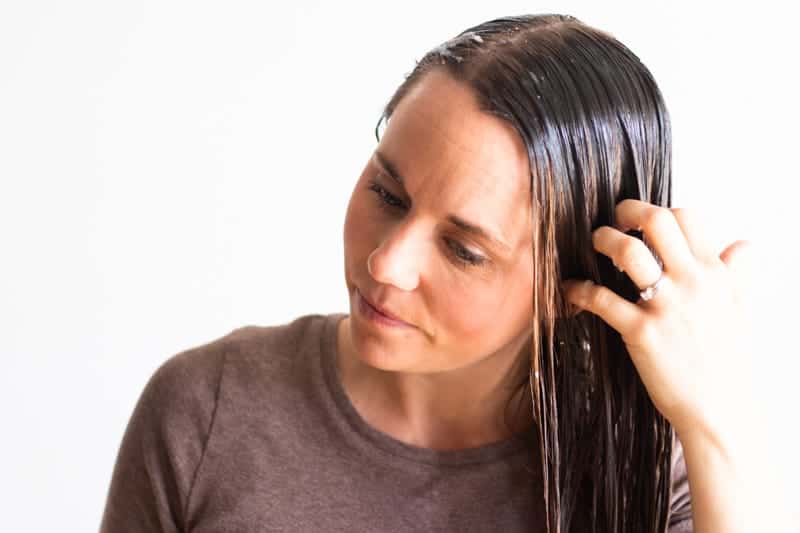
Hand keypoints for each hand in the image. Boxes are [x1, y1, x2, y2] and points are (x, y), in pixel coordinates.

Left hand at [562, 199, 755, 443]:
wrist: (722, 412)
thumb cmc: (729, 361)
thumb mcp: (739, 309)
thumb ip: (736, 273)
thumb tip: (742, 245)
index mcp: (715, 274)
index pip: (687, 217)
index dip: (658, 209)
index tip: (640, 219)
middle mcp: (693, 283)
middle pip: (658, 220)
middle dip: (627, 211)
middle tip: (613, 221)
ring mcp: (666, 307)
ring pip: (628, 251)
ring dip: (603, 240)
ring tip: (593, 244)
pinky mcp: (641, 332)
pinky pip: (600, 299)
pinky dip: (578, 290)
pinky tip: (570, 289)